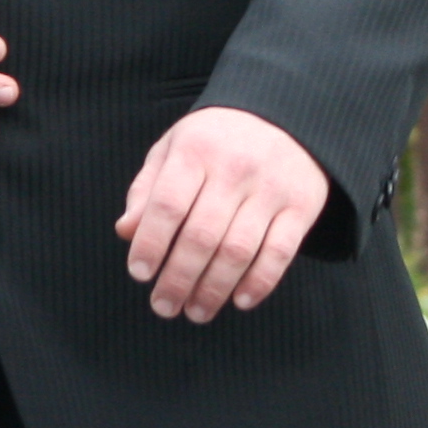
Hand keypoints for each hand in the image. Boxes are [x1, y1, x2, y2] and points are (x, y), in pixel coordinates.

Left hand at [116, 106, 331, 321]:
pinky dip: (259, 282)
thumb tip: (126, 231)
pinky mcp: (302, 206)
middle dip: (179, 279)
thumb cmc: (216, 139)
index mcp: (196, 150)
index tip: (140, 274)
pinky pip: (280, 253)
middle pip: (201, 236)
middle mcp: (234, 169)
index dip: (151, 244)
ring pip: (238, 250)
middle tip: (164, 307)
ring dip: (214, 289)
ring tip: (196, 312)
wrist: (286, 116)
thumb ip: (147, 189)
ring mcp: (271, 189)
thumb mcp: (174, 148)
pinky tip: (240, 301)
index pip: (168, 205)